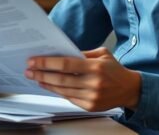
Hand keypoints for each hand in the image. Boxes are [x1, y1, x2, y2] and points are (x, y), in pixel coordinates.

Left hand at [25, 47, 140, 111]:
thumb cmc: (114, 69)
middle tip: (28, 70)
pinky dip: (57, 92)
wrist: (129, 89)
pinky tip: (49, 86)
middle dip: (41, 74)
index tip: (33, 61)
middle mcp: (93, 83)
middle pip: (61, 79)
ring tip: (35, 78)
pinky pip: (69, 98)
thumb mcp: (102, 54)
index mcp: (95, 67)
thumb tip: (60, 52)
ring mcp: (91, 96)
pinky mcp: (90, 106)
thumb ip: (82, 53)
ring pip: (62, 90)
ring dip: (46, 84)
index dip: (47, 63)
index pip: (65, 64)